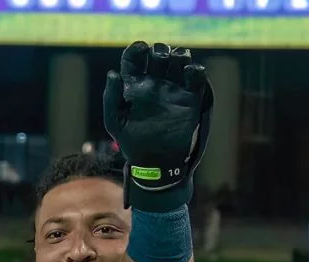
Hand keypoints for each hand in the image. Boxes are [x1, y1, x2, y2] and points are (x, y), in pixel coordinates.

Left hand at [102, 41, 212, 211]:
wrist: (157, 164)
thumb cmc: (132, 143)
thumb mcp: (115, 122)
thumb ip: (111, 97)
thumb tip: (113, 74)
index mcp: (134, 85)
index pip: (134, 58)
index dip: (137, 49)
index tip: (141, 49)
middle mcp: (155, 84)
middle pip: (160, 54)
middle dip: (161, 51)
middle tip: (160, 60)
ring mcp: (173, 90)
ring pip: (179, 61)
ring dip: (180, 55)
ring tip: (177, 62)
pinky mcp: (190, 99)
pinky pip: (197, 78)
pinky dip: (196, 70)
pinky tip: (190, 73)